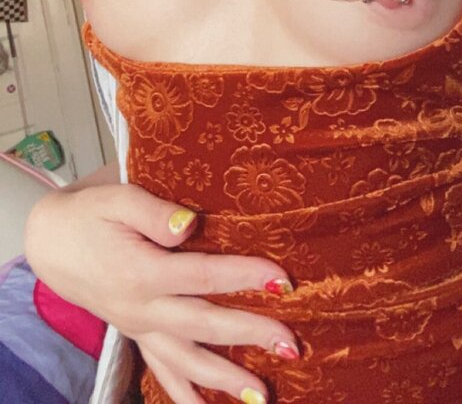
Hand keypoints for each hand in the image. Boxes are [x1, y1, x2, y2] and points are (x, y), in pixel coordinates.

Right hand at [25, 182, 297, 402]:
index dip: (246, 276)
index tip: (283, 280)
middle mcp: (142, 308)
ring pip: (186, 361)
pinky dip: (184, 395)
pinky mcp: (137, 333)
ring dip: (225, 380)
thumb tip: (190, 224)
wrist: (51, 241)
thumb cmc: (90, 214)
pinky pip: (161, 371)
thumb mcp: (119, 198)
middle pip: (204, 326)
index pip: (204, 276)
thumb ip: (155, 213)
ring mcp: (139, 326)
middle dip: (250, 335)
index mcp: (142, 272)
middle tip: (290, 344)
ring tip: (262, 395)